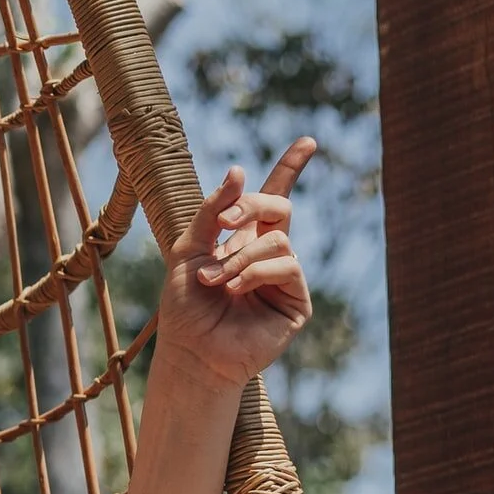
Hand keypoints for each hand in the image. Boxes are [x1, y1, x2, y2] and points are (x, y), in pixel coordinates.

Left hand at [155, 138, 314, 390]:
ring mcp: (284, 277)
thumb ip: (212, 211)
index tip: (308, 141)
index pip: (272, 196)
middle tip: (224, 223)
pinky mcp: (296, 301)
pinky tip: (233, 289)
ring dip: (239, 256)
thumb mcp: (188, 248)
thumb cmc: (185, 306)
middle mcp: (266, 253)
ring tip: (214, 280)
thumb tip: (241, 171)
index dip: (290, 168)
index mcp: (242, 238)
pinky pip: (287, 265)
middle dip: (251, 206)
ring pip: (277, 239)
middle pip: (279, 206)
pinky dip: (254, 272)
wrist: (191, 351)